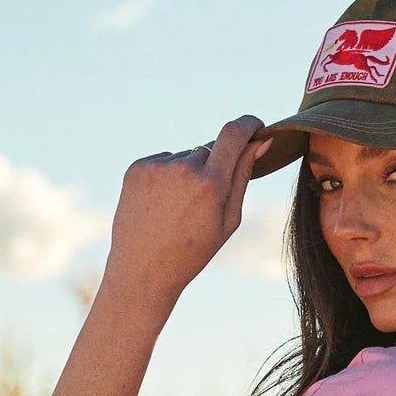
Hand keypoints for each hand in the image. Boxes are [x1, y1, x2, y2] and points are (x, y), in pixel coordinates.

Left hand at [103, 114, 272, 306]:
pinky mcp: (137, 167)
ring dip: (187, 174)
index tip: (256, 126)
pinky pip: (162, 161)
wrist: (142, 271)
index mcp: (211, 185)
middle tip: (200, 204)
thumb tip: (258, 142)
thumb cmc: (192, 252)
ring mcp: (157, 167)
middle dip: (212, 168)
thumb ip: (243, 177)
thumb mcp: (227, 221)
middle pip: (209, 150)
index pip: (234, 133)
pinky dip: (165, 177)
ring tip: (175, 210)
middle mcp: (183, 168)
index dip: (249, 124)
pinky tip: (160, 205)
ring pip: (184, 157)